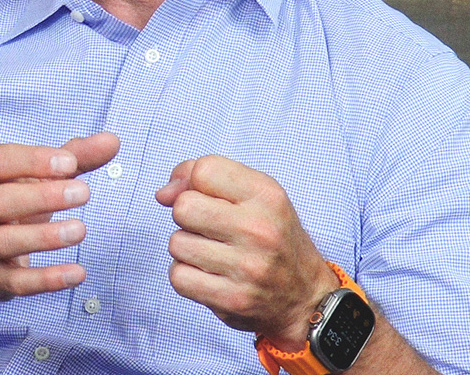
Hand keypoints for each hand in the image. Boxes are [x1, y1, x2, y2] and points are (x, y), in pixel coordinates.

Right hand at [0, 132, 119, 306]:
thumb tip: (112, 141)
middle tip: (84, 193)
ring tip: (80, 230)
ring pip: (4, 242)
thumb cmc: (10, 207)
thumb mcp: (34, 180)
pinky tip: (78, 273)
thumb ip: (73, 158)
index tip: (70, 163)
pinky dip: (47, 279)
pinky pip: (15, 282)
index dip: (33, 160)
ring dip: (44, 236)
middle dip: (42, 196)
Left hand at [154, 155, 338, 350]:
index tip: (204, 196)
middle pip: (183, 207)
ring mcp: (247, 267)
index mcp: (267, 195)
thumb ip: (206, 179)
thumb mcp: (255, 195)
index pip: (203, 170)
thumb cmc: (273, 238)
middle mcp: (259, 229)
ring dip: (187, 249)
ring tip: (213, 254)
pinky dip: (186, 276)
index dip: (192, 181)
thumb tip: (163, 194)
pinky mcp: (233, 299)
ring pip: (176, 243)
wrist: (306, 298)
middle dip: (188, 217)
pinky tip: (209, 275)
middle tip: (211, 229)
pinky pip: (178, 277)